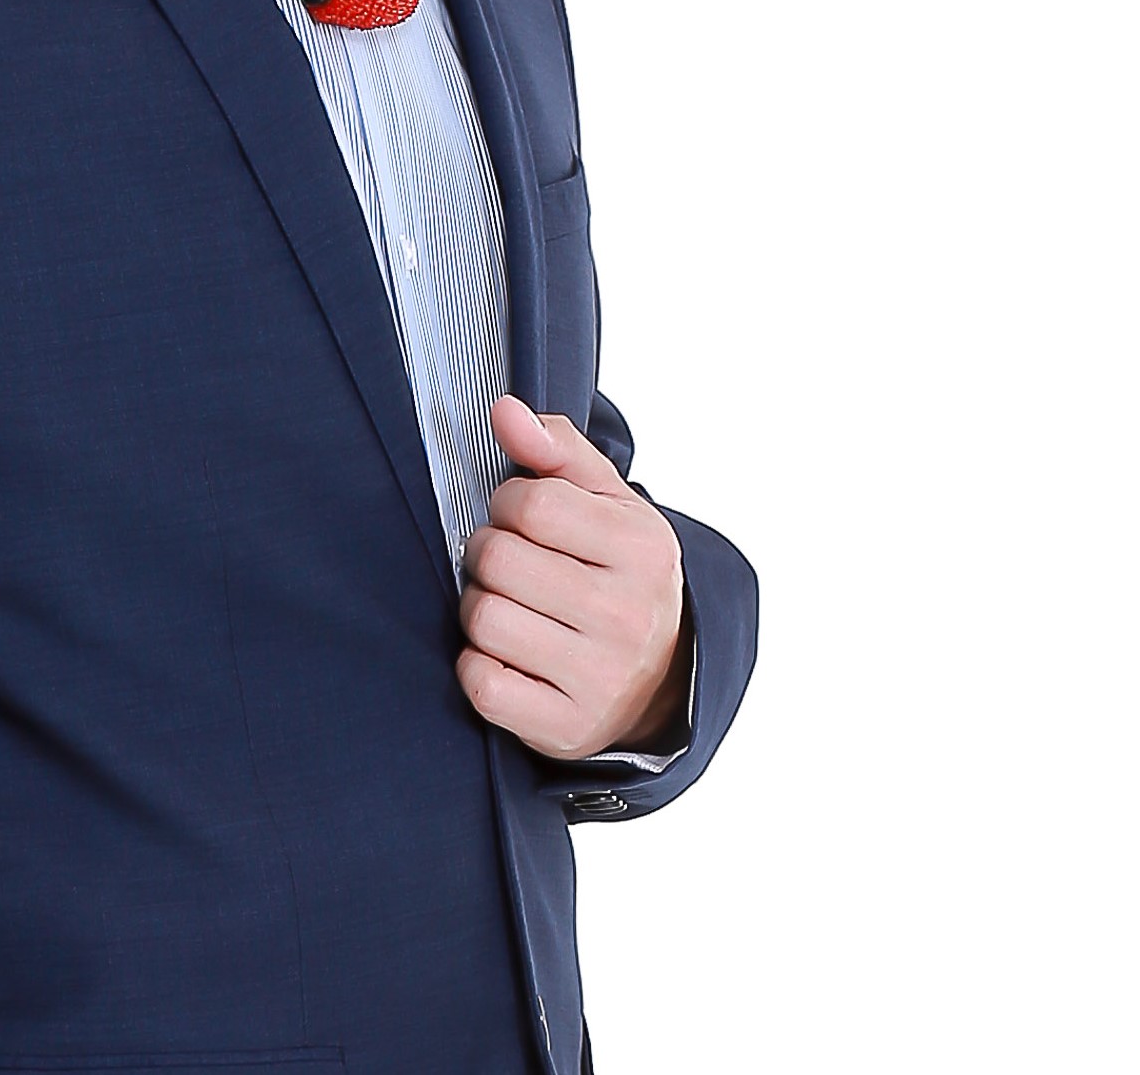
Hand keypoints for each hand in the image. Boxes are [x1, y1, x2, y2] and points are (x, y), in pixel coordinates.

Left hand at [455, 392, 689, 761]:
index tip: (523, 516)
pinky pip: (482, 683)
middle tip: (514, 565)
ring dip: (480, 607)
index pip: (533, 502)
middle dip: (490, 553)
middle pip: (498, 558)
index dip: (510, 502)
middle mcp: (628, 616)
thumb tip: (505, 410)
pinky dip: (478, 664)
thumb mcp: (605, 501)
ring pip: (483, 617)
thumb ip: (554, 448)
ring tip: (510, 606)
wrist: (660, 678)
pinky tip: (507, 655)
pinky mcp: (566, 728)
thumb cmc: (617, 573)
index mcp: (642, 549)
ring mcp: (600, 678)